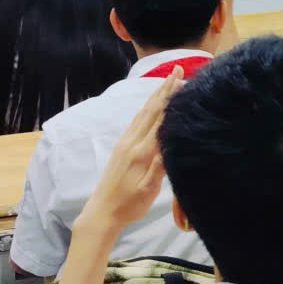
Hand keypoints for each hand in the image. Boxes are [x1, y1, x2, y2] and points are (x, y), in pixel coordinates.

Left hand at [76, 70, 181, 234]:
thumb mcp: (148, 189)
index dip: (171, 98)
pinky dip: (146, 108)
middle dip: (164, 89)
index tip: (181, 80)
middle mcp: (132, 142)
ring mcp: (124, 143)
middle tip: (176, 70)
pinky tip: (150, 106)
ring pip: (142, 113)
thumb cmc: (129, 205)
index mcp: (142, 152)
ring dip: (155, 96)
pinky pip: (136, 121)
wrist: (101, 213)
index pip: (160, 119)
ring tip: (167, 82)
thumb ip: (159, 165)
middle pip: (151, 110)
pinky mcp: (121, 148)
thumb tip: (172, 142)